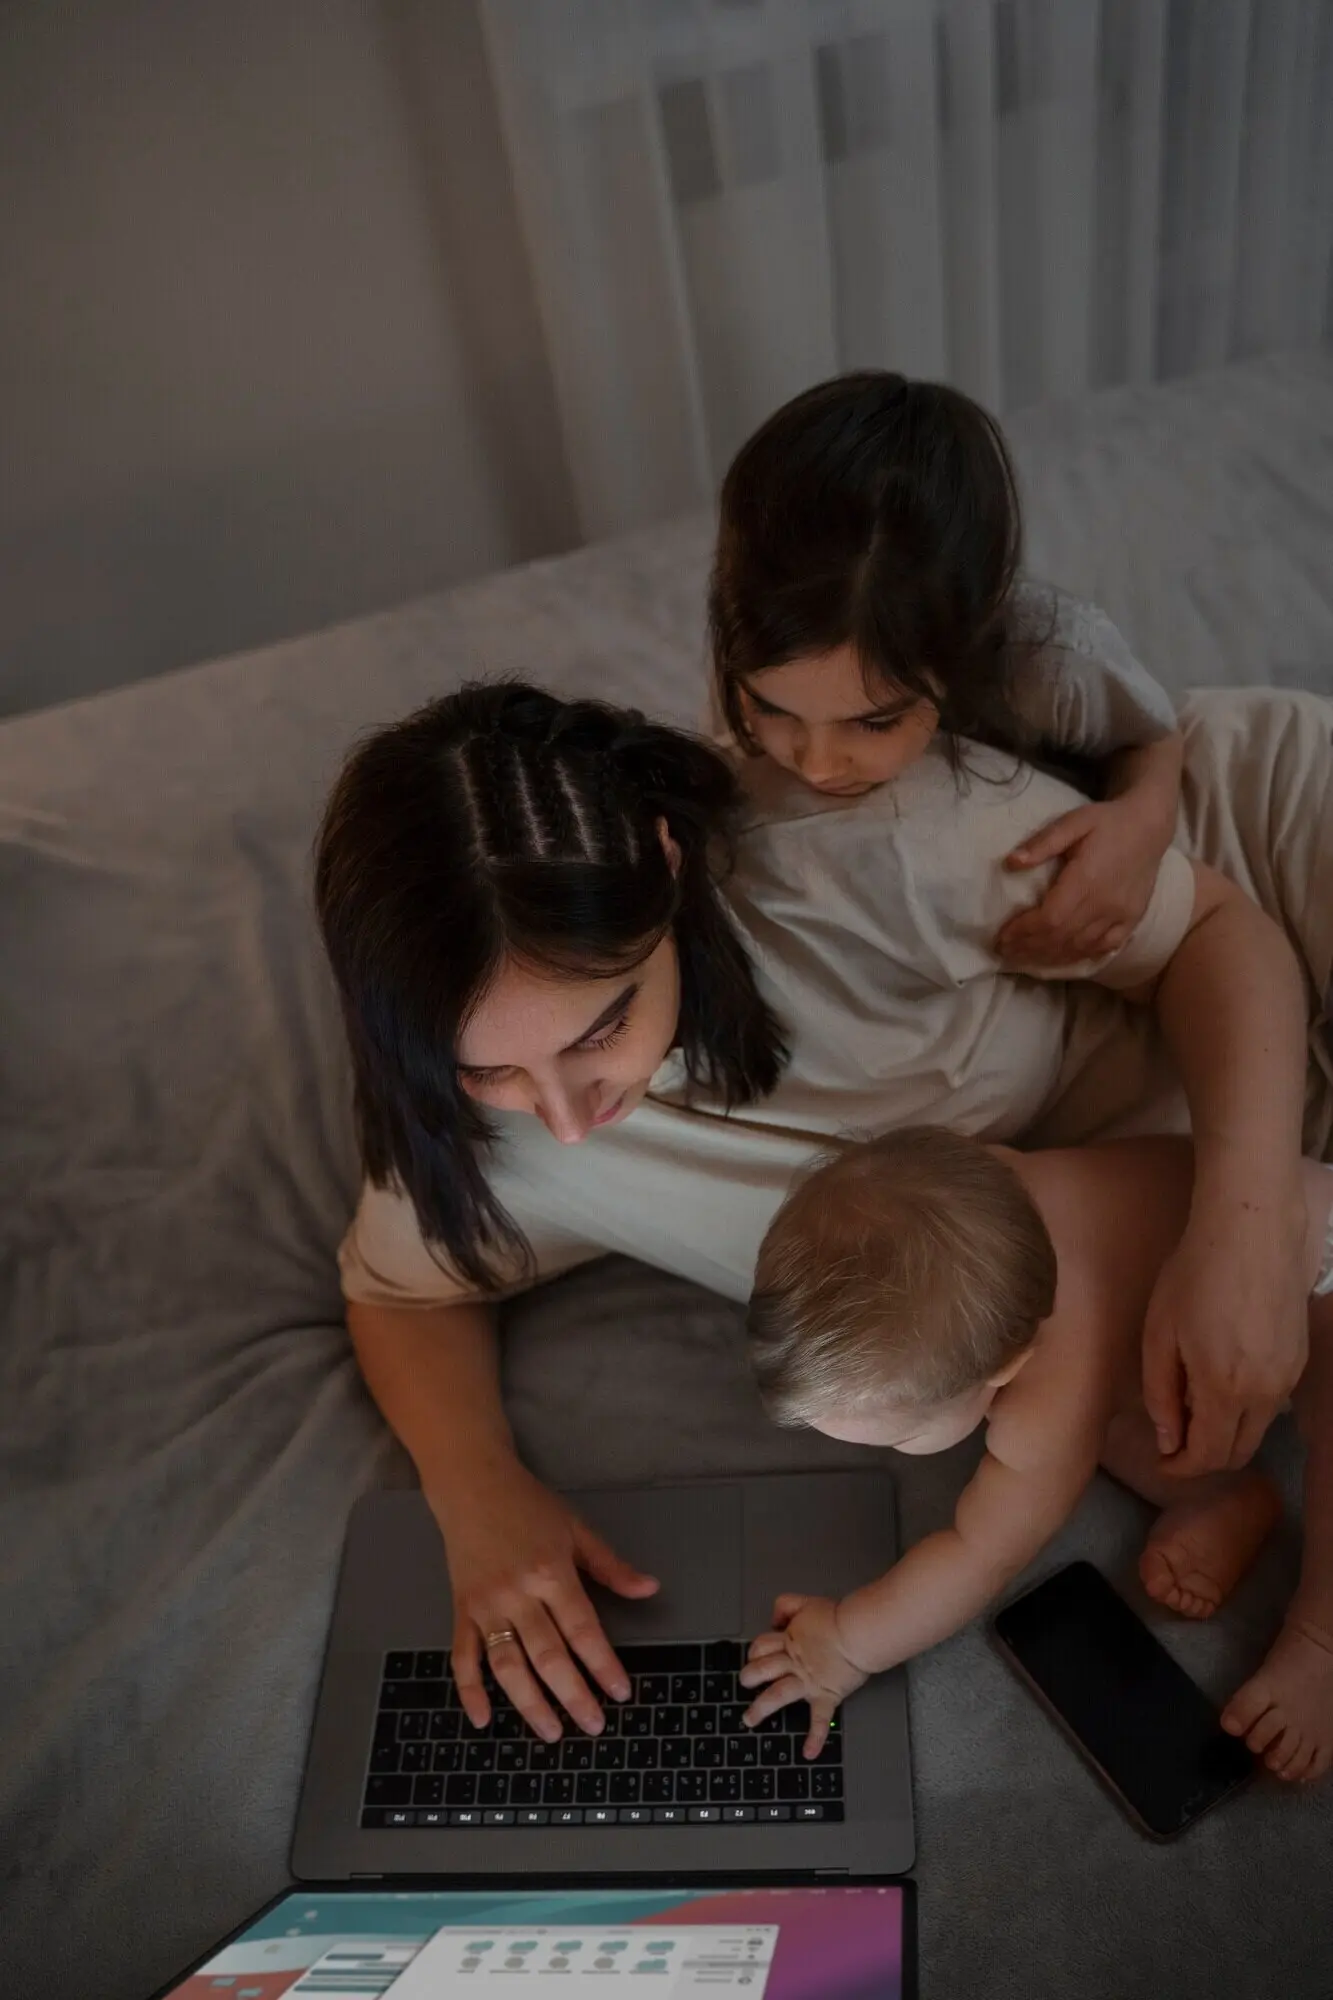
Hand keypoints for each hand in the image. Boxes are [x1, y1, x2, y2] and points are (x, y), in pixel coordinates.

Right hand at [429, 1459, 658, 1739]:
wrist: (472, 1484)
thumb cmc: (528, 1505)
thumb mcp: (576, 1528)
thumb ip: (611, 1565)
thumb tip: (650, 1589)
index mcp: (551, 1572)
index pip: (582, 1630)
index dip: (602, 1665)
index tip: (620, 1693)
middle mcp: (517, 1594)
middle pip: (547, 1656)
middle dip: (572, 1696)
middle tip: (593, 1725)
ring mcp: (486, 1606)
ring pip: (507, 1666)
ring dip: (529, 1704)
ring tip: (551, 1733)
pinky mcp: (461, 1610)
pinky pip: (463, 1658)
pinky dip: (469, 1691)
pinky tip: (483, 1720)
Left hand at [738, 1593, 868, 1757]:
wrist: (857, 1632)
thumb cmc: (836, 1617)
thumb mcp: (806, 1602)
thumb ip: (786, 1606)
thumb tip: (775, 1619)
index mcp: (789, 1642)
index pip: (761, 1647)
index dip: (755, 1651)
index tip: (756, 1656)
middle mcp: (794, 1663)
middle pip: (762, 1670)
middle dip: (749, 1677)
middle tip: (745, 1683)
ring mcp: (807, 1681)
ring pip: (777, 1695)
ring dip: (760, 1709)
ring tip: (749, 1719)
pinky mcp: (825, 1695)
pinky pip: (820, 1720)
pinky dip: (815, 1738)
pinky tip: (809, 1752)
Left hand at [997, 798, 1167, 967]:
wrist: (1149, 826)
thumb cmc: (1106, 821)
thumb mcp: (1072, 822)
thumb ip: (1043, 843)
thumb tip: (1010, 863)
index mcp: (1087, 880)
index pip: (1049, 918)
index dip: (1023, 931)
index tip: (1002, 937)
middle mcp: (1105, 903)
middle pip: (1061, 937)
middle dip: (1029, 947)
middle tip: (1005, 952)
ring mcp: (1121, 915)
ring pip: (1080, 947)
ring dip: (1049, 956)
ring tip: (1024, 958)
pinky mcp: (1132, 920)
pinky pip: (1103, 948)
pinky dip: (1079, 956)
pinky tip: (1060, 959)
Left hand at [1143, 1194, 1307, 1475]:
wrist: (1252, 1228)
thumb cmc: (1195, 1273)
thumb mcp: (1160, 1332)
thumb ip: (1161, 1392)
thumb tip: (1168, 1439)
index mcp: (1226, 1389)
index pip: (1209, 1457)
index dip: (1181, 1467)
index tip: (1160, 1461)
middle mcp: (1267, 1392)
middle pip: (1239, 1452)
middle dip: (1204, 1457)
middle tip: (1174, 1440)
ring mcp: (1289, 1375)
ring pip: (1258, 1428)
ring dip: (1226, 1432)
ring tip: (1193, 1406)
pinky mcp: (1300, 1357)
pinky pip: (1272, 1401)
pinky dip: (1246, 1407)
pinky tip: (1222, 1380)